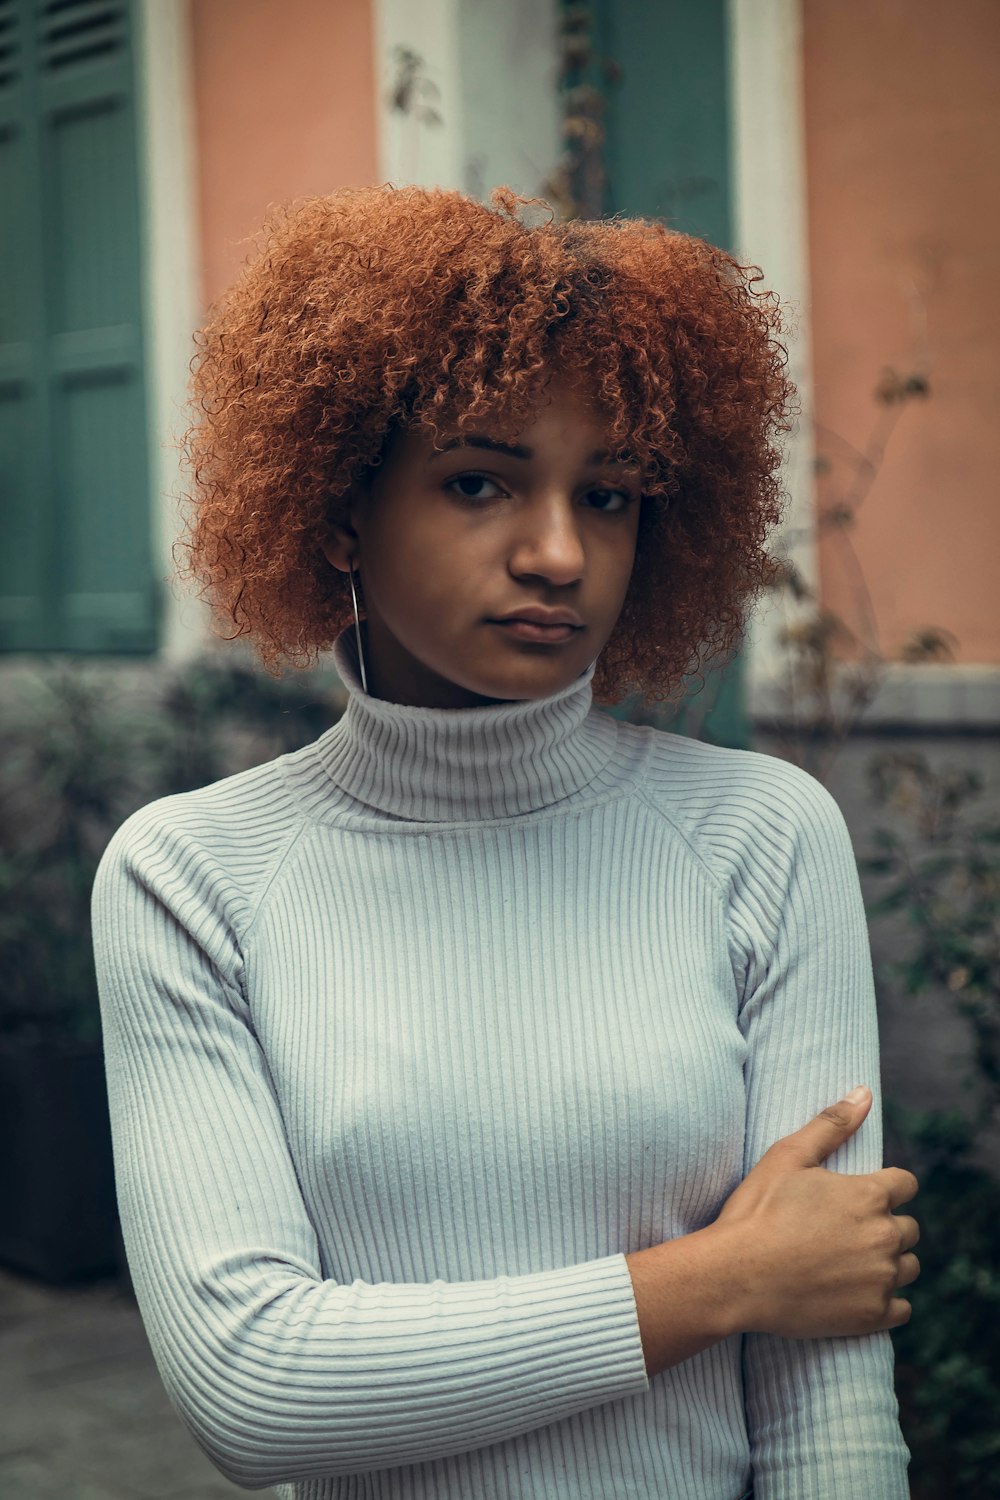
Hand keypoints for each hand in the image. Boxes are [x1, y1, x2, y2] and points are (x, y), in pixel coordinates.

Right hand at [713, 1087, 919, 1337]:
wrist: (735, 1276)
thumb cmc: (758, 1211)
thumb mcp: (788, 1156)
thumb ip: (831, 1124)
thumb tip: (864, 1092)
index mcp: (870, 1195)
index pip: (906, 1184)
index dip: (885, 1187)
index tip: (859, 1197)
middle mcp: (885, 1236)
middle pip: (908, 1228)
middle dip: (884, 1226)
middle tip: (845, 1232)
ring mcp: (881, 1278)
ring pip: (908, 1267)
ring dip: (889, 1263)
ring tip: (850, 1262)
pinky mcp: (872, 1315)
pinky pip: (902, 1308)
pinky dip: (885, 1301)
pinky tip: (856, 1293)